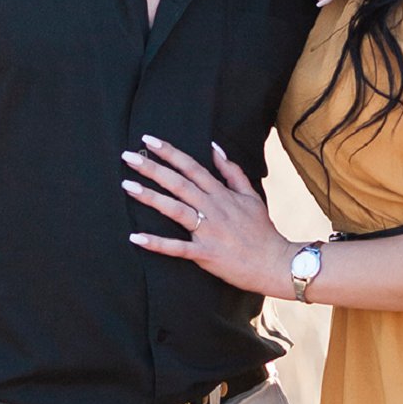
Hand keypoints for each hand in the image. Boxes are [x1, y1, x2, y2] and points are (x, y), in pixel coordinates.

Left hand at [122, 135, 293, 297]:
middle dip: (152, 168)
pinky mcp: (205, 254)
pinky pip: (177, 248)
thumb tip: (214, 147)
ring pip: (175, 209)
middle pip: (179, 183)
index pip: (192, 167)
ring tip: (127, 186)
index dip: (169, 152)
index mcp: (222, 194)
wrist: (275, 263)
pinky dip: (157, 243)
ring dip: (150, 197)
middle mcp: (213, 208)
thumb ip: (232, 171)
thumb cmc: (262, 231)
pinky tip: (136, 237)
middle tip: (127, 157)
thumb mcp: (251, 195)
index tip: (147, 140)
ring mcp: (209, 231)